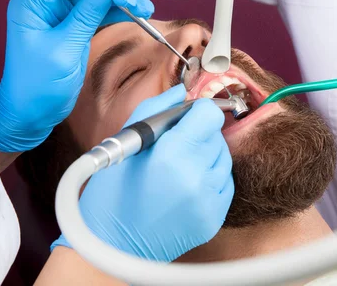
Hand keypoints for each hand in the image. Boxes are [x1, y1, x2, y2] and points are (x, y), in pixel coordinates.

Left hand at [0, 0, 153, 152]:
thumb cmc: (36, 85)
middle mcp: (47, 3)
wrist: (31, 113)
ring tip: (142, 10)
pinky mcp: (76, 27)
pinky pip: (100, 10)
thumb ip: (84, 17)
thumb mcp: (63, 49)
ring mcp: (63, 15)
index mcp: (33, 3)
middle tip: (133, 1)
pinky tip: (135, 16)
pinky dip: (118, 12)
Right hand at [52, 85, 233, 261]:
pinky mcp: (214, 220)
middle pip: (216, 135)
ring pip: (223, 159)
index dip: (196, 112)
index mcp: (171, 155)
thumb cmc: (112, 191)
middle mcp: (196, 178)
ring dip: (205, 157)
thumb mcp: (126, 142)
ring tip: (176, 169)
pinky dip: (209, 180)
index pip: (210, 115)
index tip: (184, 118)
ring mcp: (208, 202)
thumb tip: (181, 91)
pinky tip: (184, 186)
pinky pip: (224, 184)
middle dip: (197, 135)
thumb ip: (155, 109)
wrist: (112, 244)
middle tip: (172, 148)